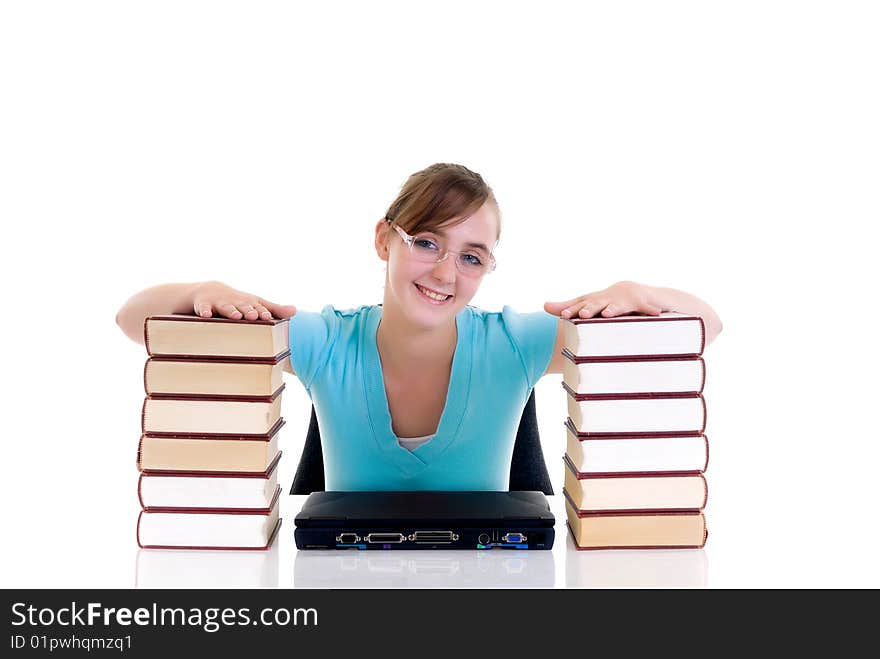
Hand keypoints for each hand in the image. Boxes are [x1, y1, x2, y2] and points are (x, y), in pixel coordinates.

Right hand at [192, 281, 296, 320]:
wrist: (210, 290)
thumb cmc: (238, 302)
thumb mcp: (256, 304)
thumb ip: (275, 309)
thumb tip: (295, 311)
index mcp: (249, 303)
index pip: (259, 308)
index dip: (263, 312)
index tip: (268, 317)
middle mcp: (236, 302)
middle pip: (244, 307)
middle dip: (249, 311)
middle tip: (254, 316)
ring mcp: (219, 303)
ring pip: (226, 308)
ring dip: (231, 312)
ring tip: (236, 316)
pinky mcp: (204, 305)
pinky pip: (203, 309)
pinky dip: (204, 311)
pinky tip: (205, 316)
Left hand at [544, 281, 662, 318]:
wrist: (634, 290)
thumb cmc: (606, 301)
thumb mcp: (587, 303)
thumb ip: (567, 306)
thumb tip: (543, 305)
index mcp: (594, 301)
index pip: (580, 305)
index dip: (571, 309)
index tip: (561, 314)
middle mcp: (607, 299)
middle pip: (597, 304)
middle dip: (590, 309)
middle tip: (583, 314)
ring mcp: (624, 299)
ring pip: (618, 305)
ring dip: (613, 309)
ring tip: (608, 314)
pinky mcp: (641, 302)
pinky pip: (646, 308)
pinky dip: (650, 309)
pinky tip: (655, 314)